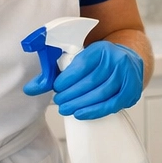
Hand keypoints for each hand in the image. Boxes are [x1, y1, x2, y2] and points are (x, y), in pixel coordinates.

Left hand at [27, 40, 144, 118]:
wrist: (127, 62)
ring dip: (81, 104)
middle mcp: (117, 59)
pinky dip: (95, 111)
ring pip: (101, 94)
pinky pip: (113, 104)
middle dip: (71, 94)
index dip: (67, 79)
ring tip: (66, 109)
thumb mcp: (78, 60)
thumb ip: (53, 73)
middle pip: (91, 81)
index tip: (56, 88)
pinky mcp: (132, 90)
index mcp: (102, 48)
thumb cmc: (98, 63)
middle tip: (59, 102)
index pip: (82, 64)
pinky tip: (81, 114)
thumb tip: (29, 89)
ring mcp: (128, 75)